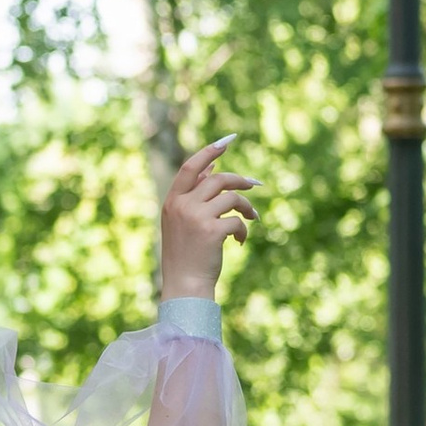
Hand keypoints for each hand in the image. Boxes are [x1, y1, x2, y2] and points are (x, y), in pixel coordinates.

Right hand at [160, 138, 255, 299]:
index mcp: (171, 201)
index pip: (190, 168)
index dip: (209, 152)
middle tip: (253, 186)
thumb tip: (212, 168)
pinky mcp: (212, 231)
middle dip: (239, 181)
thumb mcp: (183, 220)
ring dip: (246, 207)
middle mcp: (181, 205)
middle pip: (218, 180)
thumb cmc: (185, 253)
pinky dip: (243, 230)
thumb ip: (194, 195)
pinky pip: (237, 220)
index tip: (227, 141)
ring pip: (231, 198)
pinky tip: (239, 241)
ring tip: (251, 218)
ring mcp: (196, 217)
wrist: (184, 284)